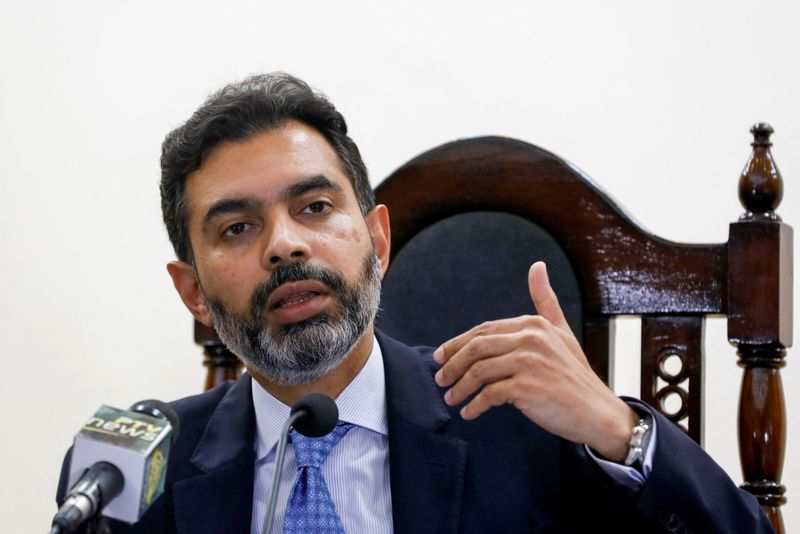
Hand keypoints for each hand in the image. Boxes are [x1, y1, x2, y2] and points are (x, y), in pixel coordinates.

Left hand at [433, 261, 636, 460]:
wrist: (598, 412)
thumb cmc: (575, 375)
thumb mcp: (561, 331)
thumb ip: (545, 300)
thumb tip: (537, 265)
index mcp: (534, 324)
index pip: (484, 330)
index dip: (457, 344)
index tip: (441, 356)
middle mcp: (531, 338)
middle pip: (476, 348)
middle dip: (452, 364)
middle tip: (440, 378)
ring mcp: (529, 363)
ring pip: (478, 371)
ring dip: (459, 386)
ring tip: (450, 398)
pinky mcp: (527, 388)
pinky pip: (489, 395)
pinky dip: (474, 404)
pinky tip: (468, 412)